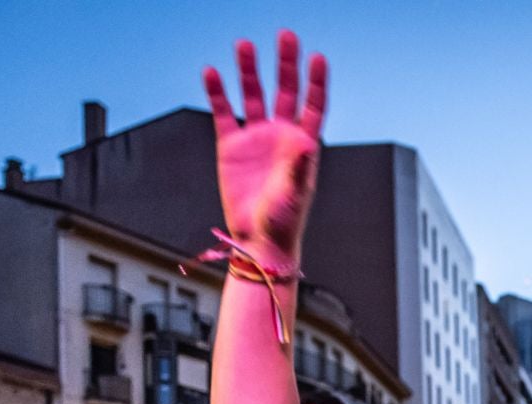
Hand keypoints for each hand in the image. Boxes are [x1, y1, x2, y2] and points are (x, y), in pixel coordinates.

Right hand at [203, 31, 326, 261]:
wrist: (258, 240)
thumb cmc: (284, 222)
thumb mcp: (295, 194)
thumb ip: (300, 166)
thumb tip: (307, 142)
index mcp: (303, 145)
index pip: (313, 105)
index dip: (316, 82)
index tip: (317, 58)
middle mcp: (280, 136)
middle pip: (285, 90)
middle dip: (286, 64)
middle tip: (285, 35)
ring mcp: (255, 139)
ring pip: (252, 95)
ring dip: (249, 71)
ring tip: (244, 45)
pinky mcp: (230, 147)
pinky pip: (223, 113)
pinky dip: (218, 93)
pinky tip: (213, 73)